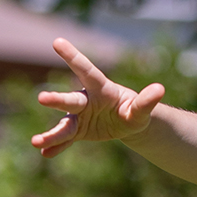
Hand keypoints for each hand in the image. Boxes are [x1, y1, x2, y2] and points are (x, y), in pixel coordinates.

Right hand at [31, 38, 165, 157]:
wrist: (125, 124)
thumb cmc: (134, 111)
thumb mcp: (140, 110)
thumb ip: (146, 101)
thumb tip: (159, 89)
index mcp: (101, 90)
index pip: (87, 71)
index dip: (73, 56)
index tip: (57, 41)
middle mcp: (85, 101)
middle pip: (71, 100)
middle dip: (57, 100)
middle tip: (41, 99)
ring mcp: (79, 117)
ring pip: (64, 125)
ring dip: (51, 134)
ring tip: (36, 143)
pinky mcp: (78, 132)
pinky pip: (66, 141)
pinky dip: (57, 147)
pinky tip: (45, 154)